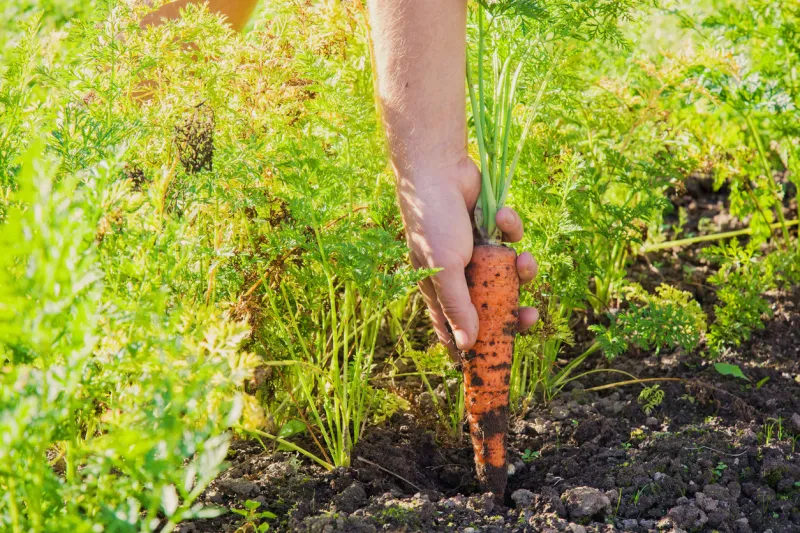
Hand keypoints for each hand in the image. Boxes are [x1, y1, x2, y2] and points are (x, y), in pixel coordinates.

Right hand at [396, 155, 538, 351]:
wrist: (440, 168)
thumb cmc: (434, 221)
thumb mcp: (445, 269)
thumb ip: (458, 307)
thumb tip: (467, 347)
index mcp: (439, 288)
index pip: (454, 327)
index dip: (472, 345)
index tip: (492, 361)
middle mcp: (458, 273)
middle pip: (490, 304)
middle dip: (512, 310)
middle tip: (530, 316)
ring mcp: (476, 251)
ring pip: (508, 274)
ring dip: (521, 269)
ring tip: (524, 259)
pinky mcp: (491, 228)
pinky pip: (511, 239)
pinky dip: (512, 229)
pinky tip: (502, 216)